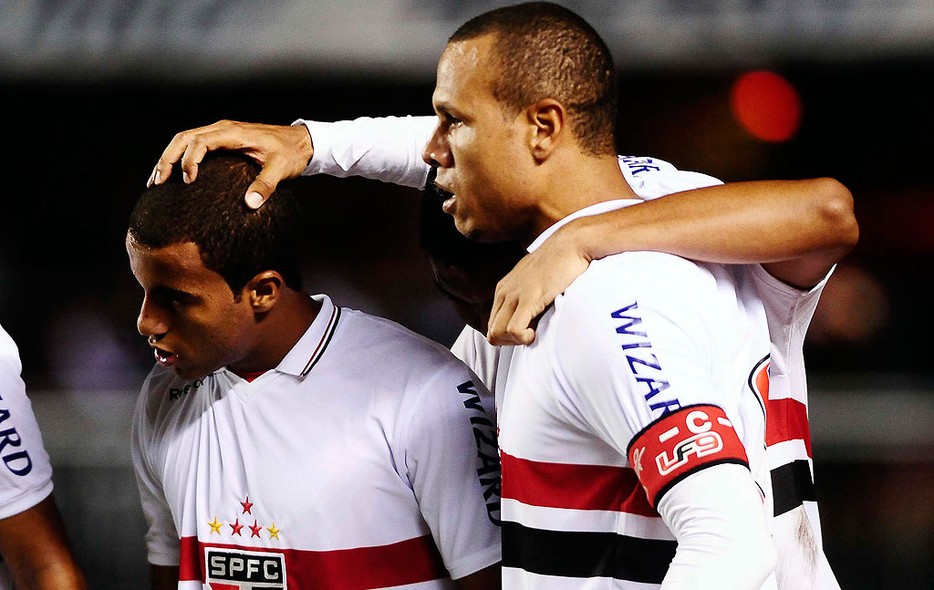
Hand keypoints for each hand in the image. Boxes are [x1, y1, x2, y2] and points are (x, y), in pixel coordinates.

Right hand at [147, 120, 313, 208]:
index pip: (199, 141)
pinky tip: (173, 175)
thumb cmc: (291, 154)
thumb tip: (250, 205)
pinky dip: (179, 157)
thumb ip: (266, 186)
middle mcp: (223, 128)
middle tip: (157, 183)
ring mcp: (221, 132)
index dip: (189, 160)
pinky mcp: (222, 140)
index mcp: (233, 132)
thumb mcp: (281, 170)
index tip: (188, 181)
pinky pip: (194, 144)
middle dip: (167, 159)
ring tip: (156, 181)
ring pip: (184, 139)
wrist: (302, 142)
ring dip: (169, 157)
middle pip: (183, 138)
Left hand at [486, 228, 590, 345]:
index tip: (527, 331)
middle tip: (530, 336)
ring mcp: (515, 295)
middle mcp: (504, 292)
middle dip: (509, 342)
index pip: (492, 323)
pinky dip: (523, 338)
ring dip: (515, 341)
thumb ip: (528, 296)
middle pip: (491, 332)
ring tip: (533, 333)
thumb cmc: (559, 263)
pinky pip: (513, 330)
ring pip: (496, 334)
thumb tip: (531, 316)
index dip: (508, 335)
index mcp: (504, 289)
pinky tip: (536, 332)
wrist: (571, 244)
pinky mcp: (529, 298)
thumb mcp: (535, 280)